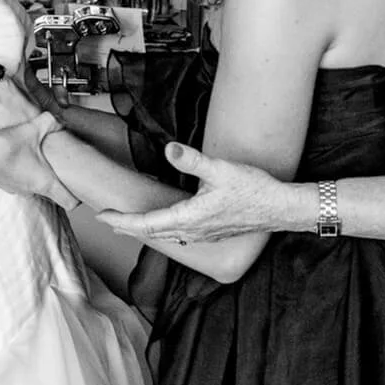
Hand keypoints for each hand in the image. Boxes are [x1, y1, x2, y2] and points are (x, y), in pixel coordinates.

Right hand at [0, 114, 79, 209]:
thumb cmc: (1, 149)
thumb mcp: (30, 130)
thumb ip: (49, 122)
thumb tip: (58, 117)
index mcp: (44, 183)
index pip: (70, 202)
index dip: (79, 197)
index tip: (82, 188)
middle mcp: (31, 190)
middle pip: (53, 192)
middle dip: (59, 179)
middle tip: (64, 166)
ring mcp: (16, 189)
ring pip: (36, 185)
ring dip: (40, 174)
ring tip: (41, 157)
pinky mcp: (4, 183)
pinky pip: (20, 180)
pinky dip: (24, 171)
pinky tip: (20, 156)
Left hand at [99, 143, 295, 243]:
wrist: (280, 209)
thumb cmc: (254, 190)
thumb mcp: (221, 169)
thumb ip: (192, 159)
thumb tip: (170, 149)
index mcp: (189, 217)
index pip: (147, 223)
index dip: (122, 221)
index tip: (103, 217)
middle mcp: (193, 231)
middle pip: (152, 233)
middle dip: (127, 227)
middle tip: (107, 221)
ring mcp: (203, 234)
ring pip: (166, 235)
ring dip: (145, 229)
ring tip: (129, 225)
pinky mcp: (212, 232)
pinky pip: (180, 235)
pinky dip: (164, 229)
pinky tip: (166, 224)